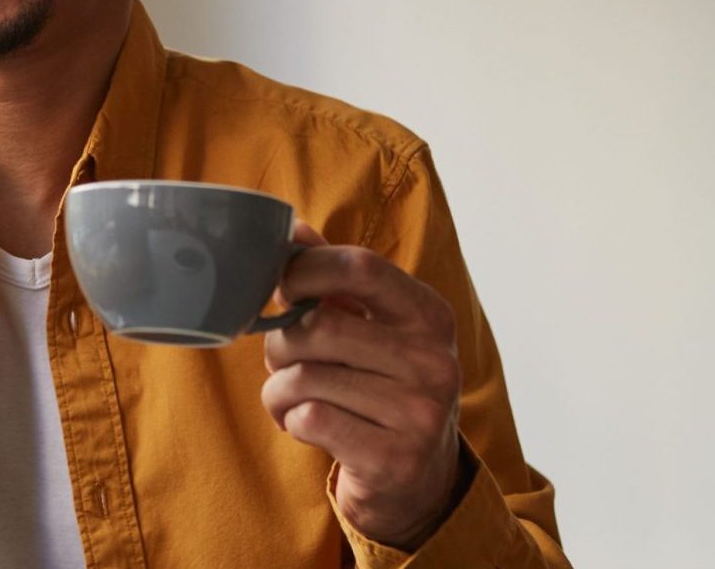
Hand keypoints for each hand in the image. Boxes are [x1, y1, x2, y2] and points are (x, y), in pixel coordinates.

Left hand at [260, 222, 464, 548]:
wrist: (418, 483)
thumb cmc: (380, 390)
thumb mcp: (372, 330)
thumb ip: (333, 280)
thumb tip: (292, 230)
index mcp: (430, 316)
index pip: (361, 267)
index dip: (306, 271)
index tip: (282, 289)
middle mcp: (435, 361)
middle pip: (322, 326)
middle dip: (282, 343)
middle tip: (280, 360)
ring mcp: (421, 413)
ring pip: (307, 377)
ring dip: (279, 389)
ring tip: (289, 399)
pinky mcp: (394, 459)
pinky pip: (310, 419)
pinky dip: (291, 420)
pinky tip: (305, 426)